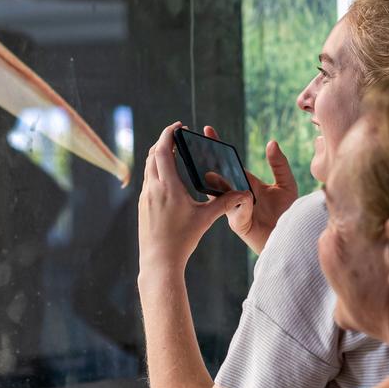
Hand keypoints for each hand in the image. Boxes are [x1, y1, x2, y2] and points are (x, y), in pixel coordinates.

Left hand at [138, 122, 252, 274]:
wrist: (159, 261)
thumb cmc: (182, 240)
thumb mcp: (206, 219)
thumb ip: (225, 203)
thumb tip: (246, 194)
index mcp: (168, 186)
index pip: (163, 150)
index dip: (169, 134)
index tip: (179, 126)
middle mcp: (152, 188)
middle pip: (153, 154)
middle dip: (164, 141)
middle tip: (178, 136)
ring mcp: (145, 197)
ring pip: (148, 167)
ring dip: (159, 155)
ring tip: (173, 152)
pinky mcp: (142, 205)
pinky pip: (148, 180)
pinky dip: (156, 170)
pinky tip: (167, 177)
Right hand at [203, 126, 297, 253]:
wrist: (292, 236)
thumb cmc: (287, 213)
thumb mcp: (286, 184)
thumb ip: (279, 165)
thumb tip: (271, 143)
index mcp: (245, 182)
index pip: (228, 162)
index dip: (217, 147)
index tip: (208, 130)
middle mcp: (236, 194)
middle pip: (216, 175)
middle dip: (206, 161)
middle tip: (197, 146)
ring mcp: (234, 208)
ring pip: (219, 193)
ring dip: (215, 183)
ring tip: (209, 173)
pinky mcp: (238, 223)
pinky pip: (236, 210)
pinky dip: (242, 204)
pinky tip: (249, 199)